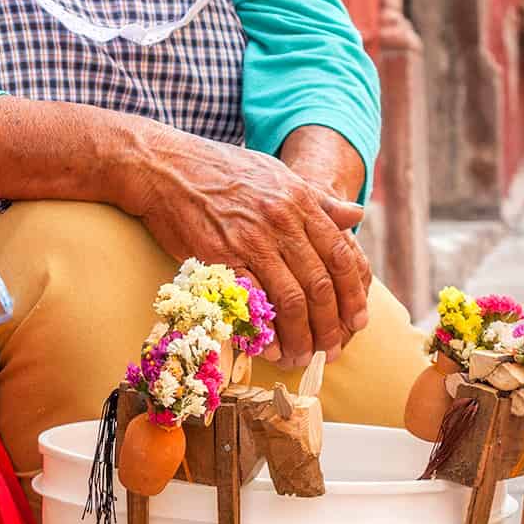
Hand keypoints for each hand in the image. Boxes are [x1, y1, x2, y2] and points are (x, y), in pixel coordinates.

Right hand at [121, 128, 372, 366]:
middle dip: (329, 325)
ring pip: (290, 299)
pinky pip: (250, 300)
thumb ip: (319, 200)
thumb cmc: (221, 170)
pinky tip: (268, 345)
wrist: (166, 167)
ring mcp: (251, 240)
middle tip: (331, 350)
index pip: (341, 257)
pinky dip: (263, 328)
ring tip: (301, 356)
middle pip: (319, 285)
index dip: (353, 295)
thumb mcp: (278, 174)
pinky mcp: (219, 256)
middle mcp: (282, 221)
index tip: (357, 321)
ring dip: (300, 335)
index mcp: (300, 202)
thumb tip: (356, 215)